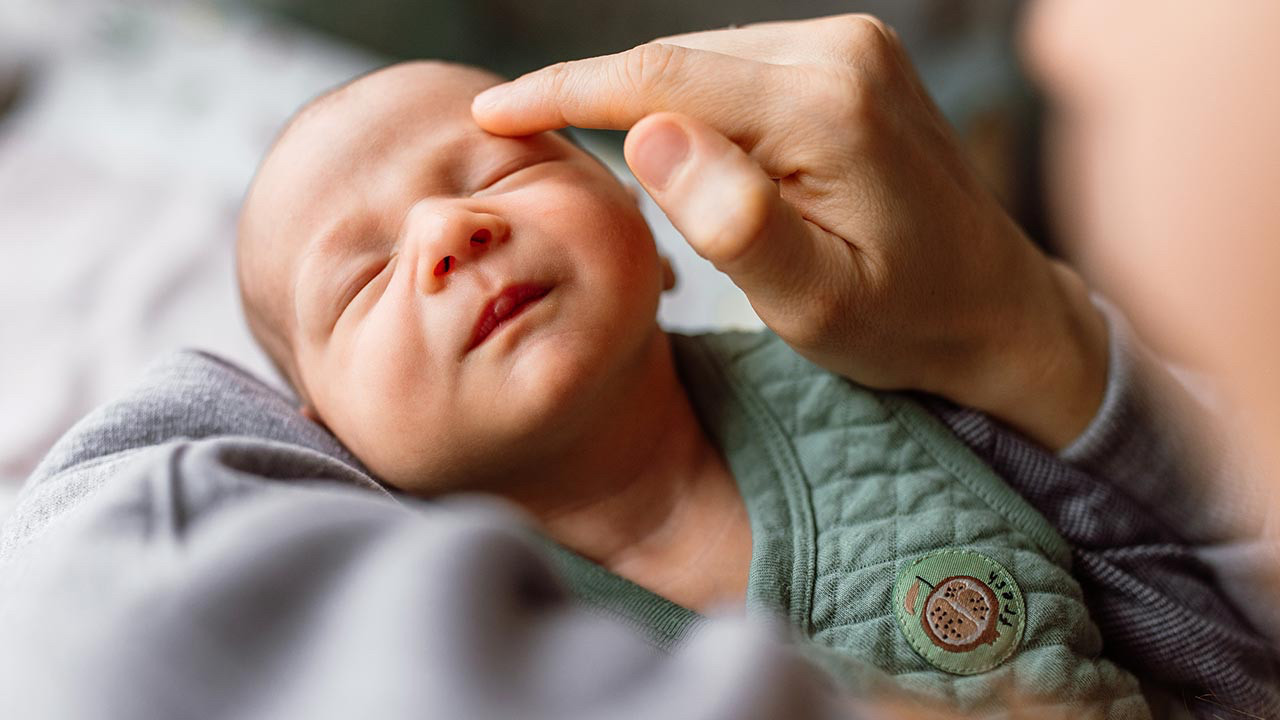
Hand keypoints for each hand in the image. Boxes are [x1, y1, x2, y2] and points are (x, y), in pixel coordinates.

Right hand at [473, 15, 1107, 449]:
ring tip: (587, 148)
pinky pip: (741, 66)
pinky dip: (692, 100)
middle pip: (678, 60)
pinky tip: (672, 143)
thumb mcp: (816, 303)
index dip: (566, 91)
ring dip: (644, 101)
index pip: (663, 79)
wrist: (996, 307)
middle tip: (518, 133)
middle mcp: (843, 51)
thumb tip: (648, 135)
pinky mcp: (853, 58)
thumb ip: (736, 223)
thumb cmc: (905, 323)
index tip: (494, 112)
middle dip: (594, 95)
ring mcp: (853, 46)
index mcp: (828, 108)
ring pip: (704, 60)